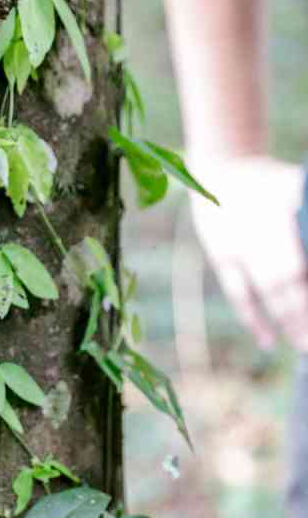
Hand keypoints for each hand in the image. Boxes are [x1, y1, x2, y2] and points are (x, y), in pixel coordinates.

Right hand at [189, 155, 307, 350]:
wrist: (218, 170)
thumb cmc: (269, 180)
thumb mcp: (297, 184)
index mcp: (280, 214)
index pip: (299, 265)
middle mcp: (257, 233)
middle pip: (287, 283)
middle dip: (304, 315)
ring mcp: (237, 247)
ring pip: (265, 291)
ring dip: (285, 322)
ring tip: (303, 347)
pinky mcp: (222, 257)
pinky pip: (238, 293)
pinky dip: (253, 318)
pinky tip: (267, 341)